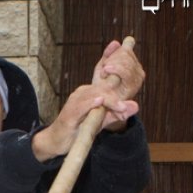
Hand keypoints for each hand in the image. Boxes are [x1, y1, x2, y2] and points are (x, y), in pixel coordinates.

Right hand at [31, 41, 143, 160]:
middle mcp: (82, 93)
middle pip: (103, 85)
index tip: (127, 51)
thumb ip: (116, 112)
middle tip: (131, 95)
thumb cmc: (78, 129)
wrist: (57, 140)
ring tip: (122, 106)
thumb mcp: (100, 119)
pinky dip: (90, 104)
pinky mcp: (69, 114)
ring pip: (94, 96)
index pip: (107, 77)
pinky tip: (99, 101)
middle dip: (117, 84)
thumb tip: (136, 106)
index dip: (118, 66)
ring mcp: (74, 102)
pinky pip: (80, 106)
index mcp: (90, 91)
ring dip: (109, 100)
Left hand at [92, 40, 144, 100]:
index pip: (127, 49)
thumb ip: (109, 54)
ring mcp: (136, 81)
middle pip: (126, 54)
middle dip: (112, 58)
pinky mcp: (131, 89)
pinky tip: (105, 71)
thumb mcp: (103, 67)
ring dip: (112, 65)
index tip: (107, 59)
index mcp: (133, 66)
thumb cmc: (99, 87)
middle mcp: (138, 73)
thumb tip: (116, 42)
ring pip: (126, 61)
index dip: (115, 51)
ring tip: (103, 73)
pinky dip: (114, 69)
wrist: (95, 104)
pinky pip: (125, 72)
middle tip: (104, 69)